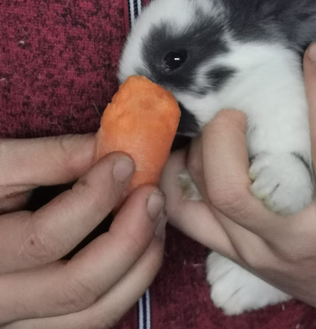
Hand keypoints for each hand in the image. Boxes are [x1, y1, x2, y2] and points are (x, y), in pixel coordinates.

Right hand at [0, 135, 164, 327]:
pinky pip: (91, 322)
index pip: (47, 237)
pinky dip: (125, 288)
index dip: (95, 198)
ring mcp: (18, 321)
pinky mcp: (37, 323)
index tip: (123, 161)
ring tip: (154, 220)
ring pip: (92, 316)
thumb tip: (110, 147)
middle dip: (129, 237)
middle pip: (77, 286)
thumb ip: (52, 156)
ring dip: (138, 267)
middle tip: (152, 195)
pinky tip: (138, 251)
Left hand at [161, 42, 315, 319]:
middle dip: (222, 136)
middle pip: (234, 189)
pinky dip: (175, 179)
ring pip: (206, 199)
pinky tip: (184, 157)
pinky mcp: (237, 257)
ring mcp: (259, 251)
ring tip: (211, 130)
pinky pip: (187, 217)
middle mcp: (296, 237)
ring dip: (197, 152)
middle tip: (235, 113)